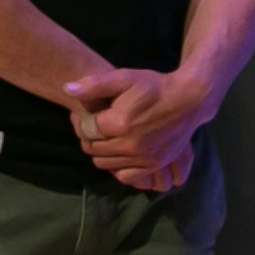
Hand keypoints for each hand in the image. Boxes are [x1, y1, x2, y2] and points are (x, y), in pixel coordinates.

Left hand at [66, 66, 210, 183]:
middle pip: (93, 148)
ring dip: (102, 153)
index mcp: (118, 122)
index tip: (91, 114)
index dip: (84, 121)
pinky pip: (125, 176)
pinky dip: (119, 168)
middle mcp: (130, 144)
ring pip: (104, 164)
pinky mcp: (154, 165)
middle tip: (98, 127)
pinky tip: (120, 153)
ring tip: (108, 138)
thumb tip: (67, 89)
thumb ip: (94, 84)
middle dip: (91, 138)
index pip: (85, 129)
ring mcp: (143, 158)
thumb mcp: (123, 77)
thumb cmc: (153, 86)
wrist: (188, 100)